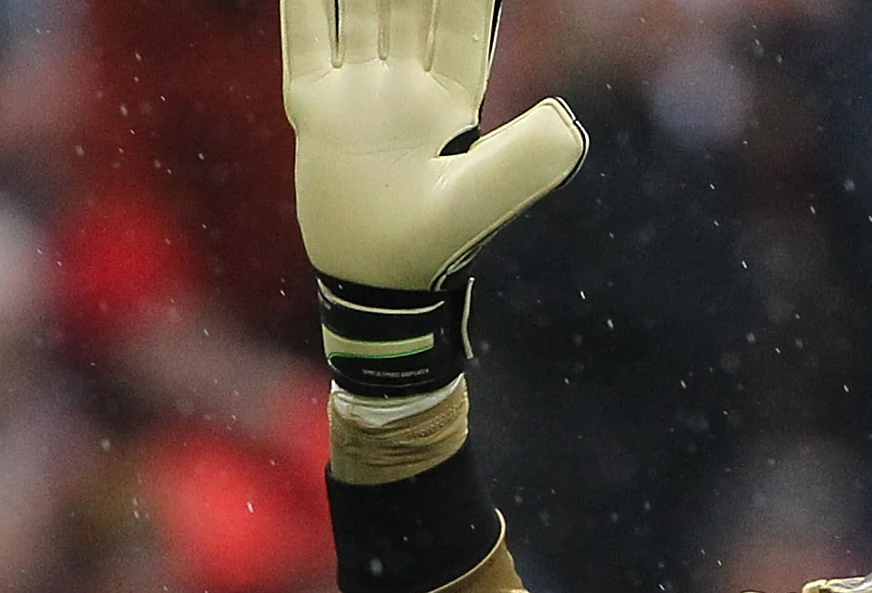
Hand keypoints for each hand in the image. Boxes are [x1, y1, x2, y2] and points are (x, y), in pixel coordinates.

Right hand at [283, 0, 586, 395]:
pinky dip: (305, 1)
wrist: (376, 284)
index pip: (458, 13)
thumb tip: (566, 119)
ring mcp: (358, 90)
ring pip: (359, 6)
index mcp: (452, 92)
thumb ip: (526, 160)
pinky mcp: (315, 107)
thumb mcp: (483, 199)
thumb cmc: (437, 245)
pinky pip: (307, 39)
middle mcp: (405, 80)